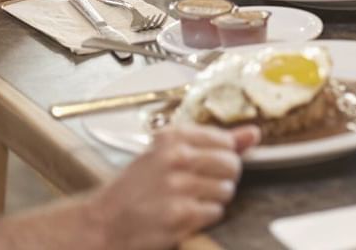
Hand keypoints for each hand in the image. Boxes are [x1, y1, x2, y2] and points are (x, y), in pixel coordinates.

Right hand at [87, 124, 259, 249]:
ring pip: (226, 190)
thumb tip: (254, 133)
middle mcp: (176, 158)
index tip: (209, 165)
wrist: (101, 224)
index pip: (224, 140)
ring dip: (212, 200)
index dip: (222, 156)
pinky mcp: (180, 215)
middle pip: (231, 164)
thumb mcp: (166, 155)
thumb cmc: (134, 189)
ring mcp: (179, 187)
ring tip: (188, 201)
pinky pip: (215, 212)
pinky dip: (203, 217)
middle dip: (222, 178)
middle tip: (199, 186)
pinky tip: (184, 216)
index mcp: (173, 138)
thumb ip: (213, 142)